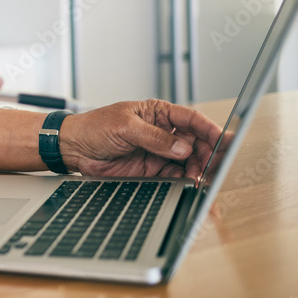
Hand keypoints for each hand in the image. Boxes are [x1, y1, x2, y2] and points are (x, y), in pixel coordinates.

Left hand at [59, 99, 222, 178]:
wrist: (73, 148)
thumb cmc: (94, 127)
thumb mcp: (125, 127)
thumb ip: (155, 138)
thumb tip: (182, 148)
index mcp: (157, 113)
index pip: (191, 119)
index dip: (209, 129)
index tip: (223, 140)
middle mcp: (162, 132)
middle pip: (195, 142)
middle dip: (208, 153)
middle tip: (215, 165)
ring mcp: (159, 152)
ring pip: (189, 161)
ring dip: (200, 169)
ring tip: (204, 177)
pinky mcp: (153, 170)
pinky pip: (176, 175)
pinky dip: (187, 181)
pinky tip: (193, 184)